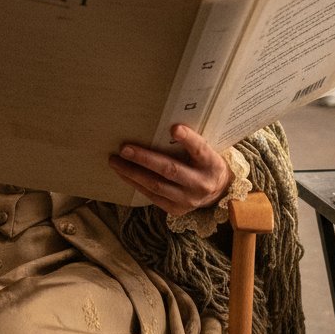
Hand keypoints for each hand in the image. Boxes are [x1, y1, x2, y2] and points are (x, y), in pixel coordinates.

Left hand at [108, 124, 232, 216]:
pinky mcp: (177, 210)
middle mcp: (201, 183)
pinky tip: (123, 173)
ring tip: (115, 161)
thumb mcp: (205, 150)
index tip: (174, 128)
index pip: (200, 149)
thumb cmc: (204, 162)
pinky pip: (152, 196)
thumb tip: (163, 123)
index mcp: (211, 163)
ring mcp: (189, 199)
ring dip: (133, 173)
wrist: (218, 192)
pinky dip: (136, 184)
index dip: (188, 139)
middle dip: (145, 159)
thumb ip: (190, 140)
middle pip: (171, 170)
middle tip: (124, 148)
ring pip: (157, 185)